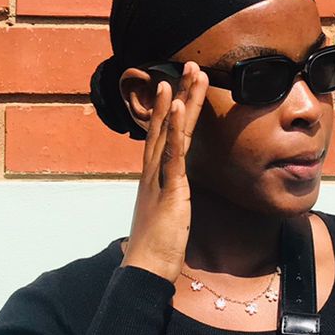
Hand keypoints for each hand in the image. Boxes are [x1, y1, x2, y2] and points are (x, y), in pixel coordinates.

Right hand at [120, 60, 209, 285]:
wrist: (145, 270)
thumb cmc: (153, 251)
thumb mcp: (162, 220)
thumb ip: (162, 207)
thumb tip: (162, 207)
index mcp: (152, 178)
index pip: (162, 136)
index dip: (169, 110)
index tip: (176, 87)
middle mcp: (151, 171)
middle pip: (165, 124)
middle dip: (178, 94)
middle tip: (189, 65)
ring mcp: (158, 176)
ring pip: (171, 130)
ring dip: (180, 99)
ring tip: (189, 72)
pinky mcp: (168, 186)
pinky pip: (172, 151)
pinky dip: (174, 126)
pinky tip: (177, 105)